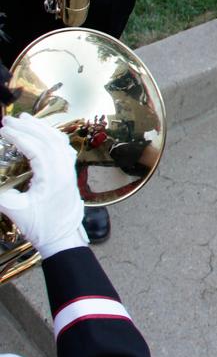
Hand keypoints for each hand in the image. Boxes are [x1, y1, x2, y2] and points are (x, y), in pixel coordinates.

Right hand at [0, 115, 87, 259]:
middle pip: (49, 140)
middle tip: (9, 120)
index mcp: (54, 178)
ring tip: (24, 119)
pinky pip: (64, 148)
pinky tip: (42, 132)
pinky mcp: (70, 172)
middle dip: (28, 127)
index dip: (20, 136)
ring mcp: (70, 170)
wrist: (63, 237)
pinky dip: (52, 136)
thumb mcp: (15, 210)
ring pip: (59, 141)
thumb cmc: (41, 226)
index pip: (37, 149)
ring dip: (41, 128)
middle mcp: (66, 170)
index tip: (3, 129)